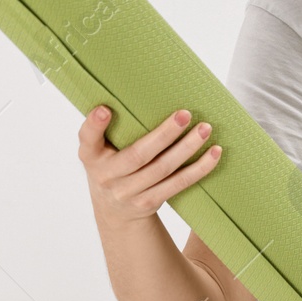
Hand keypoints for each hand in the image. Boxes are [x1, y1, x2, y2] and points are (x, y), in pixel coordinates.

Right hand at [78, 105, 221, 224]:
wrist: (114, 212)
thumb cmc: (112, 166)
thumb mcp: (101, 149)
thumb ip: (110, 128)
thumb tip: (143, 88)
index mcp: (91, 156)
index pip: (87, 139)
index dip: (94, 125)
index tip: (105, 109)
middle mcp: (107, 176)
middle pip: (138, 155)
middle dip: (164, 134)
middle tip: (185, 114)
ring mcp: (128, 192)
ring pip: (162, 169)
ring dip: (187, 148)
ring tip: (205, 129)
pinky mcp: (149, 202)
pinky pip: (177, 184)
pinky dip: (199, 169)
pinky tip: (214, 154)